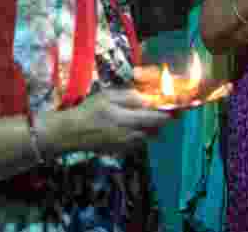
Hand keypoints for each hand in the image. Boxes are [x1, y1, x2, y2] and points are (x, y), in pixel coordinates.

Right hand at [58, 87, 172, 156]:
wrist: (71, 133)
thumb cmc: (89, 110)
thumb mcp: (108, 96)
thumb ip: (131, 97)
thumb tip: (151, 97)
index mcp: (127, 119)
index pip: (158, 117)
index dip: (169, 111)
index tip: (176, 105)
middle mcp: (130, 135)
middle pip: (158, 129)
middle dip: (163, 119)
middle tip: (164, 109)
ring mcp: (127, 145)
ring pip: (150, 137)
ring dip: (154, 127)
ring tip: (146, 117)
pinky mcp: (122, 151)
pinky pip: (140, 143)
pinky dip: (142, 135)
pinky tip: (134, 127)